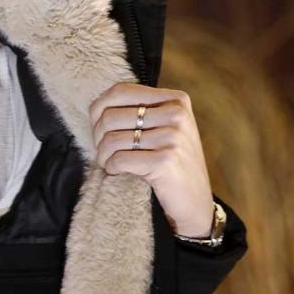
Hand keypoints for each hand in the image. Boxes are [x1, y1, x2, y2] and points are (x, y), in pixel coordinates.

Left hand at [88, 82, 214, 237]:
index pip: (120, 91)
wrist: (195, 201)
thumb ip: (141, 111)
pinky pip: (119, 159)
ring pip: (112, 139)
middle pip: (111, 116)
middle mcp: (176, 114)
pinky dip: (111, 167)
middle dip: (98, 137)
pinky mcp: (165, 161)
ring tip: (110, 163)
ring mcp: (173, 137)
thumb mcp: (165, 128)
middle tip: (104, 152)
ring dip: (103, 155)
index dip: (99, 110)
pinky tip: (117, 172)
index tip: (99, 129)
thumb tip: (97, 106)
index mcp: (176, 100)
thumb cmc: (172, 163)